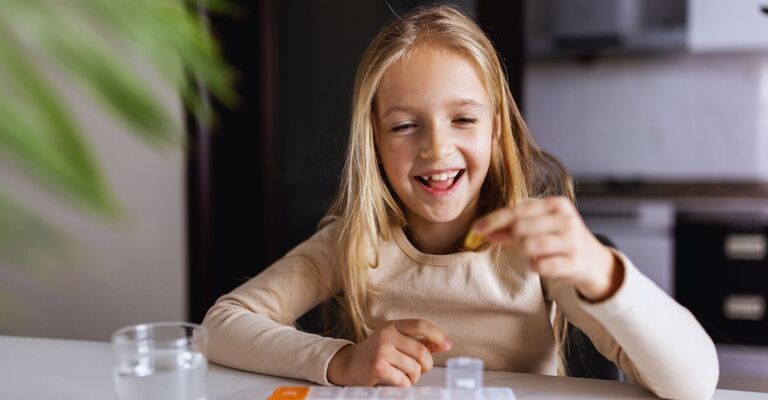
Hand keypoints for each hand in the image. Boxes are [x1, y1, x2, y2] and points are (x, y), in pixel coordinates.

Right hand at [326, 319, 451, 386]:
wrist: (349, 364)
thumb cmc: (378, 353)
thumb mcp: (396, 341)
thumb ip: (419, 342)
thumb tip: (445, 344)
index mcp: (392, 326)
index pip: (420, 325)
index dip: (437, 334)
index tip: (447, 345)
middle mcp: (386, 335)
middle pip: (421, 351)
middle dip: (427, 364)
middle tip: (422, 369)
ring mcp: (381, 351)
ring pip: (414, 368)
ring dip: (415, 377)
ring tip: (406, 376)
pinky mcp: (378, 368)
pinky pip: (403, 380)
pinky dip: (405, 384)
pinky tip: (397, 381)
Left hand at [470, 196, 622, 301]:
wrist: (593, 261)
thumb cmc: (559, 240)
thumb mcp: (540, 226)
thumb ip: (511, 227)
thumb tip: (482, 229)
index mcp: (556, 204)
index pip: (518, 210)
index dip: (494, 220)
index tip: (477, 228)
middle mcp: (566, 219)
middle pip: (521, 227)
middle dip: (511, 238)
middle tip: (516, 244)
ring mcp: (572, 241)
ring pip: (529, 245)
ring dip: (524, 252)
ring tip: (533, 253)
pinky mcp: (574, 263)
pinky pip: (540, 265)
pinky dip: (534, 266)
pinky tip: (540, 263)